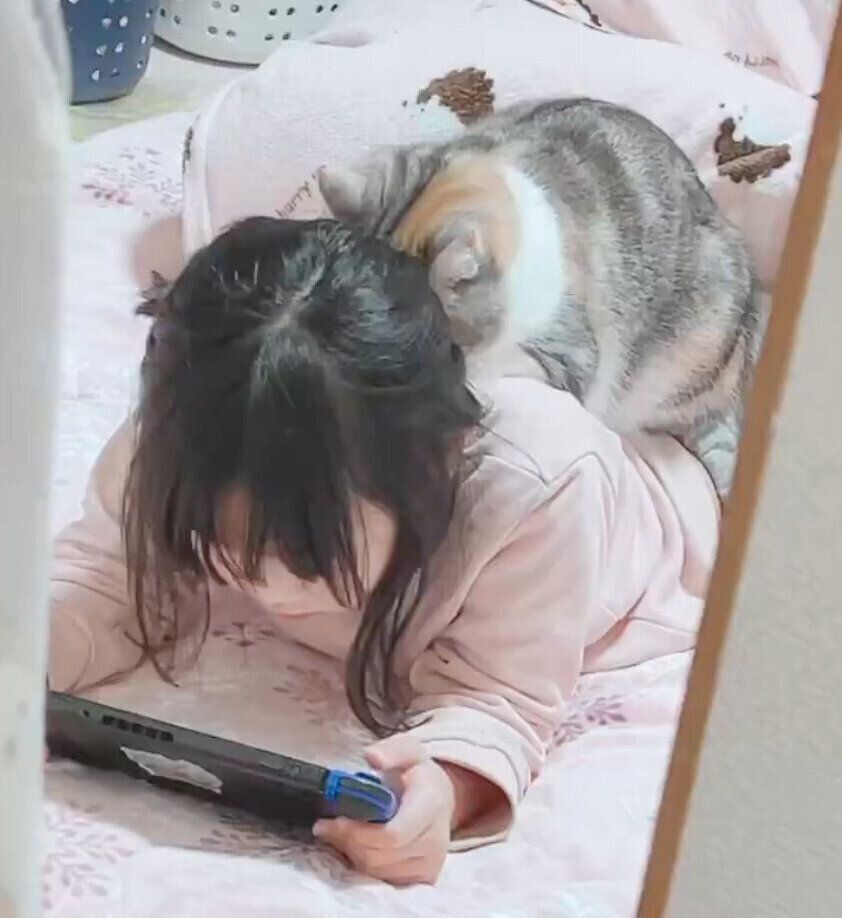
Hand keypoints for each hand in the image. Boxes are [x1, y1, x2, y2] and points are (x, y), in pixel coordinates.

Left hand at [313, 734, 453, 885]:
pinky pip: (384, 880)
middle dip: (348, 841)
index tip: (335, 819)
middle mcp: (435, 841)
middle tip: (325, 825)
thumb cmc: (418, 773)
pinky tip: (355, 845)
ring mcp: (430, 865)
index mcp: (431, 806)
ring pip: (378, 870)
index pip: (393, 835)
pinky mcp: (423, 880)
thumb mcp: (408, 749)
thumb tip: (373, 757)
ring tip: (338, 832)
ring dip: (352, 852)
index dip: (358, 832)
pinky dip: (363, 864)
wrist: (441, 799)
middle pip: (380, 855)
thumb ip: (392, 750)